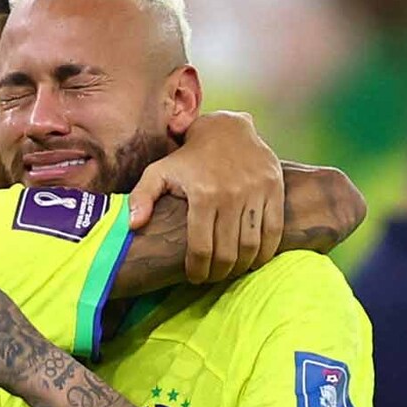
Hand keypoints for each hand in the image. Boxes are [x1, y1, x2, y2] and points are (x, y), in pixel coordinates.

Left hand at [129, 111, 283, 282]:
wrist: (226, 129)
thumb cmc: (188, 157)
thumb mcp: (158, 171)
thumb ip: (141, 197)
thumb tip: (132, 225)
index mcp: (202, 194)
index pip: (201, 248)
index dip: (197, 270)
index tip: (195, 276)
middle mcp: (231, 194)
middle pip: (227, 252)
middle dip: (218, 273)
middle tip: (212, 277)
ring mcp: (255, 191)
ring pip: (251, 245)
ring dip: (241, 266)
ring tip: (230, 270)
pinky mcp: (274, 188)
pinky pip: (273, 230)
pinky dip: (265, 251)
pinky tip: (253, 259)